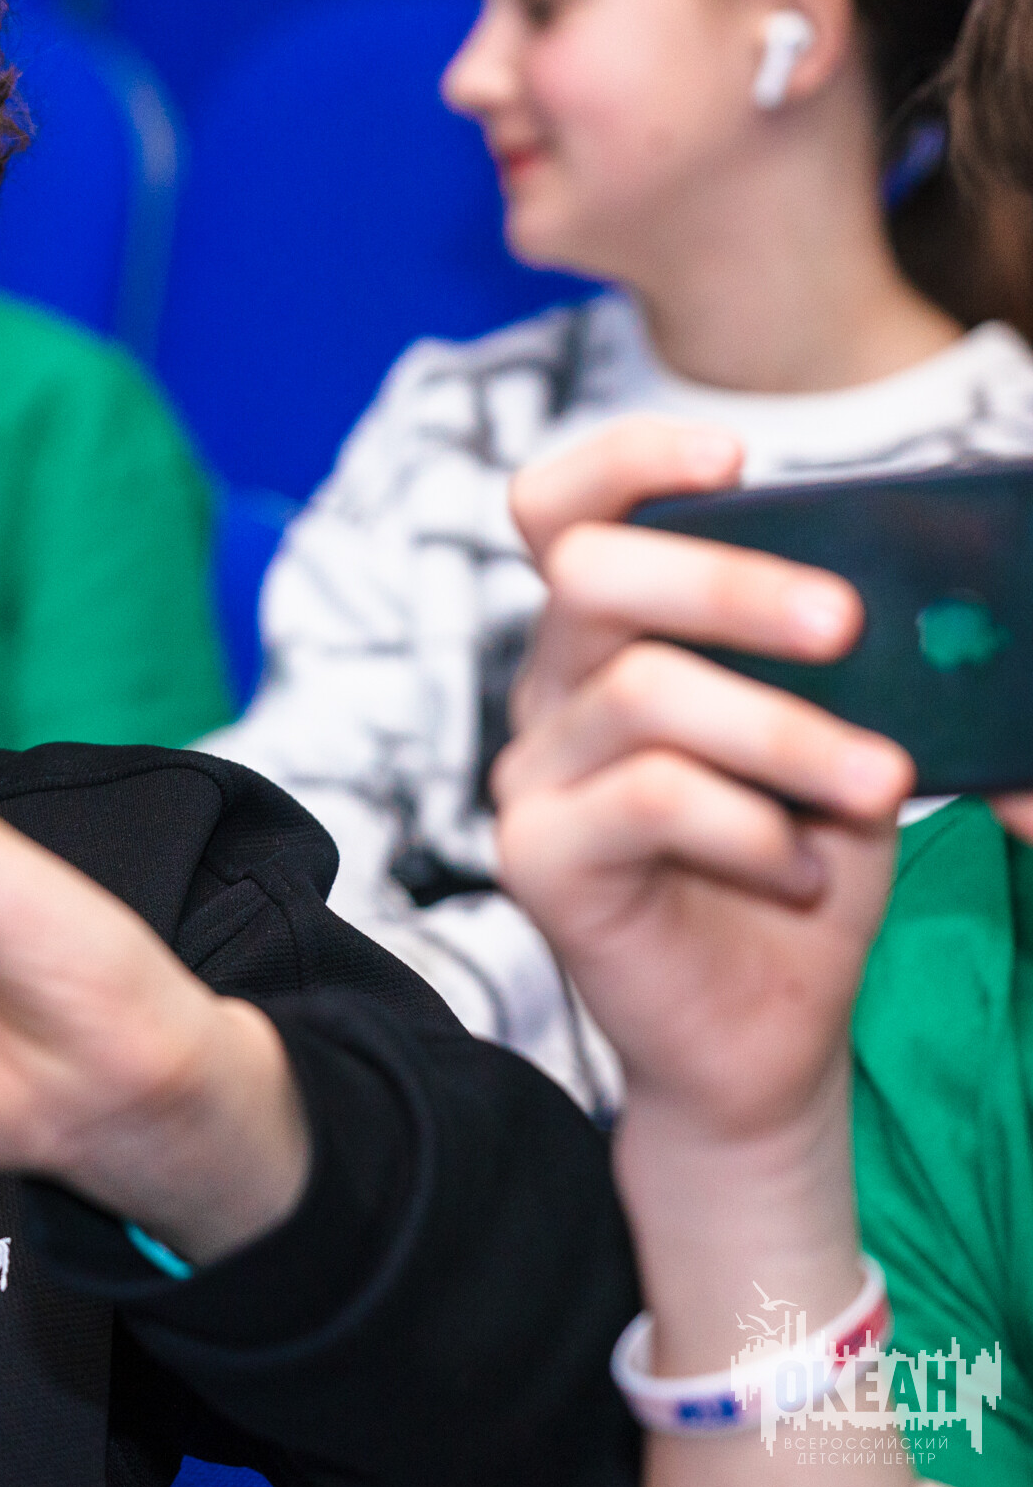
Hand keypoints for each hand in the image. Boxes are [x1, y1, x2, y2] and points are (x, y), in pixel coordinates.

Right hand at [492, 418, 911, 1142]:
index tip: (738, 457)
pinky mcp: (538, 857)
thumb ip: (861, 668)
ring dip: (786, 732)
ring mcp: (534, 772)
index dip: (626, 461)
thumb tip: (952, 613)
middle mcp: (553, 688)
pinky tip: (803, 869)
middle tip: (847, 625)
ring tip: (882, 785)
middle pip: (590, 573)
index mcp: (611, 636)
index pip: (560, 509)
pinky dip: (752, 826)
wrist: (765, 1030)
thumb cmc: (804, 864)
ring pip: (642, 692)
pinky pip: (649, 801)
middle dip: (729, 583)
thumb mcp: (847, 736)